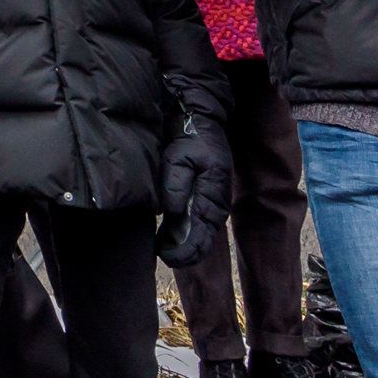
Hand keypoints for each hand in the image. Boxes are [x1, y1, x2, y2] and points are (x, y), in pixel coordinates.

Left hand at [155, 94, 233, 266]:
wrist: (199, 120)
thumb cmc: (188, 138)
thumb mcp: (177, 159)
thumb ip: (175, 188)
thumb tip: (171, 216)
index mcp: (212, 197)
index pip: (202, 236)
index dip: (185, 252)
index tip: (166, 256)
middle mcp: (216, 205)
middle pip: (203, 242)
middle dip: (184, 254)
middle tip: (161, 255)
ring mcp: (211, 204)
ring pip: (200, 237)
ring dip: (182, 246)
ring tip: (161, 249)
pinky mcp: (204, 200)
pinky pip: (195, 226)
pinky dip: (181, 235)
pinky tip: (165, 238)